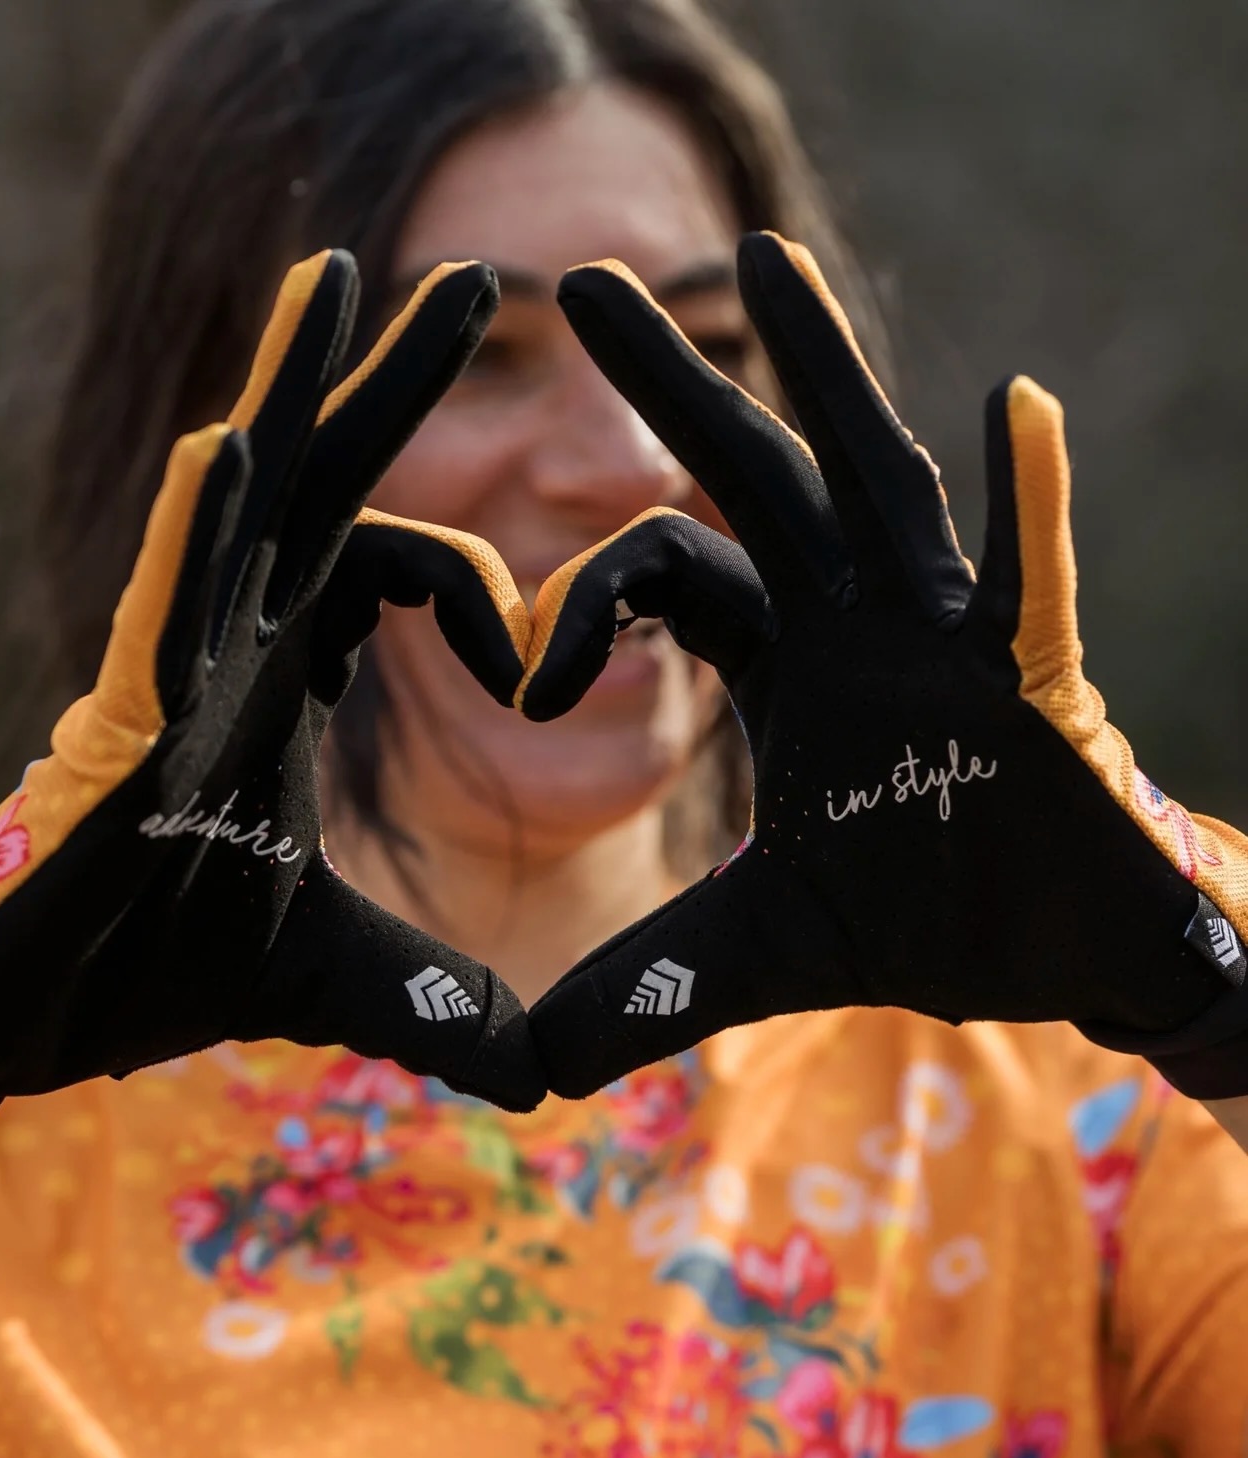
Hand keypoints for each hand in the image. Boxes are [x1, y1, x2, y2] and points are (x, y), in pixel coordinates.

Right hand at [0, 252, 543, 1116]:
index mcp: (285, 678)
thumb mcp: (339, 979)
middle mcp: (233, 644)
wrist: (29, 1011)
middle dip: (397, 382)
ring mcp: (173, 665)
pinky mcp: (121, 714)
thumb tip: (542, 1073)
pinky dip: (198, 527)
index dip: (480, 593)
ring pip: (241, 498)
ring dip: (294, 390)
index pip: (390, 566)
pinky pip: (161, 596)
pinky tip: (232, 447)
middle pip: (330, 485)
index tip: (538, 663)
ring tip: (342, 274)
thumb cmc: (150, 966)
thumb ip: (438, 1002)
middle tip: (482, 276)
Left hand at [521, 232, 1247, 1097]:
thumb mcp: (762, 954)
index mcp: (782, 664)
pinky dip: (1027, 503)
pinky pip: (1031, 581)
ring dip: (826, 378)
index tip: (521, 672)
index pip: (670, 574)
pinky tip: (1015, 407)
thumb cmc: (929, 921)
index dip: (584, 601)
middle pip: (752, 479)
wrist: (1063, 952)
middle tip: (585, 278)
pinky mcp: (1033, 680)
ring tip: (766, 261)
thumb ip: (649, 986)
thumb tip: (531, 1068)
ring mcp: (944, 637)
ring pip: (876, 486)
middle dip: (676, 383)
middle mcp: (853, 624)